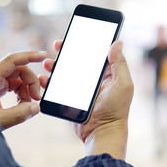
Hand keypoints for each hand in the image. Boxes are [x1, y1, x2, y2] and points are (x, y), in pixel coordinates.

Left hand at [0, 51, 47, 129]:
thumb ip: (19, 114)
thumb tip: (36, 108)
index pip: (12, 60)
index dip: (29, 56)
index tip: (44, 56)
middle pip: (19, 70)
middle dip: (31, 82)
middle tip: (37, 98)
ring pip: (18, 78)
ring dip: (27, 89)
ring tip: (27, 105)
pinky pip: (13, 85)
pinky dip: (21, 93)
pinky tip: (21, 104)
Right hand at [42, 40, 133, 159]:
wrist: (102, 133)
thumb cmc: (116, 110)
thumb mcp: (123, 84)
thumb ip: (120, 63)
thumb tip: (117, 42)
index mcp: (107, 73)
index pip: (95, 53)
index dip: (85, 43)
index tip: (76, 34)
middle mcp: (93, 79)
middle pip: (78, 60)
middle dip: (67, 51)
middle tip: (57, 44)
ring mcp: (81, 89)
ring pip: (66, 72)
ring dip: (55, 65)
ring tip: (47, 63)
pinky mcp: (71, 99)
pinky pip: (59, 87)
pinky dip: (50, 82)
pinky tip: (44, 79)